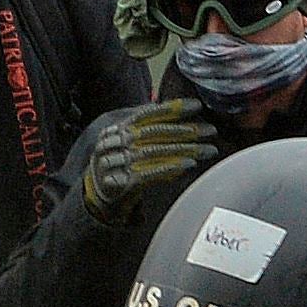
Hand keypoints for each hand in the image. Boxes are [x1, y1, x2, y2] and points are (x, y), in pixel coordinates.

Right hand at [73, 98, 218, 223]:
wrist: (96, 199)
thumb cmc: (119, 168)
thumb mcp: (127, 145)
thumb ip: (148, 132)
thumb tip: (183, 120)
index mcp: (115, 129)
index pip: (146, 114)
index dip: (172, 109)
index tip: (196, 106)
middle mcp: (112, 143)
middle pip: (153, 133)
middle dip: (185, 130)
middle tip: (210, 131)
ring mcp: (113, 163)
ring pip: (153, 152)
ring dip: (183, 150)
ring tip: (206, 150)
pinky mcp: (119, 183)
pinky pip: (148, 173)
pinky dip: (169, 168)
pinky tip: (188, 165)